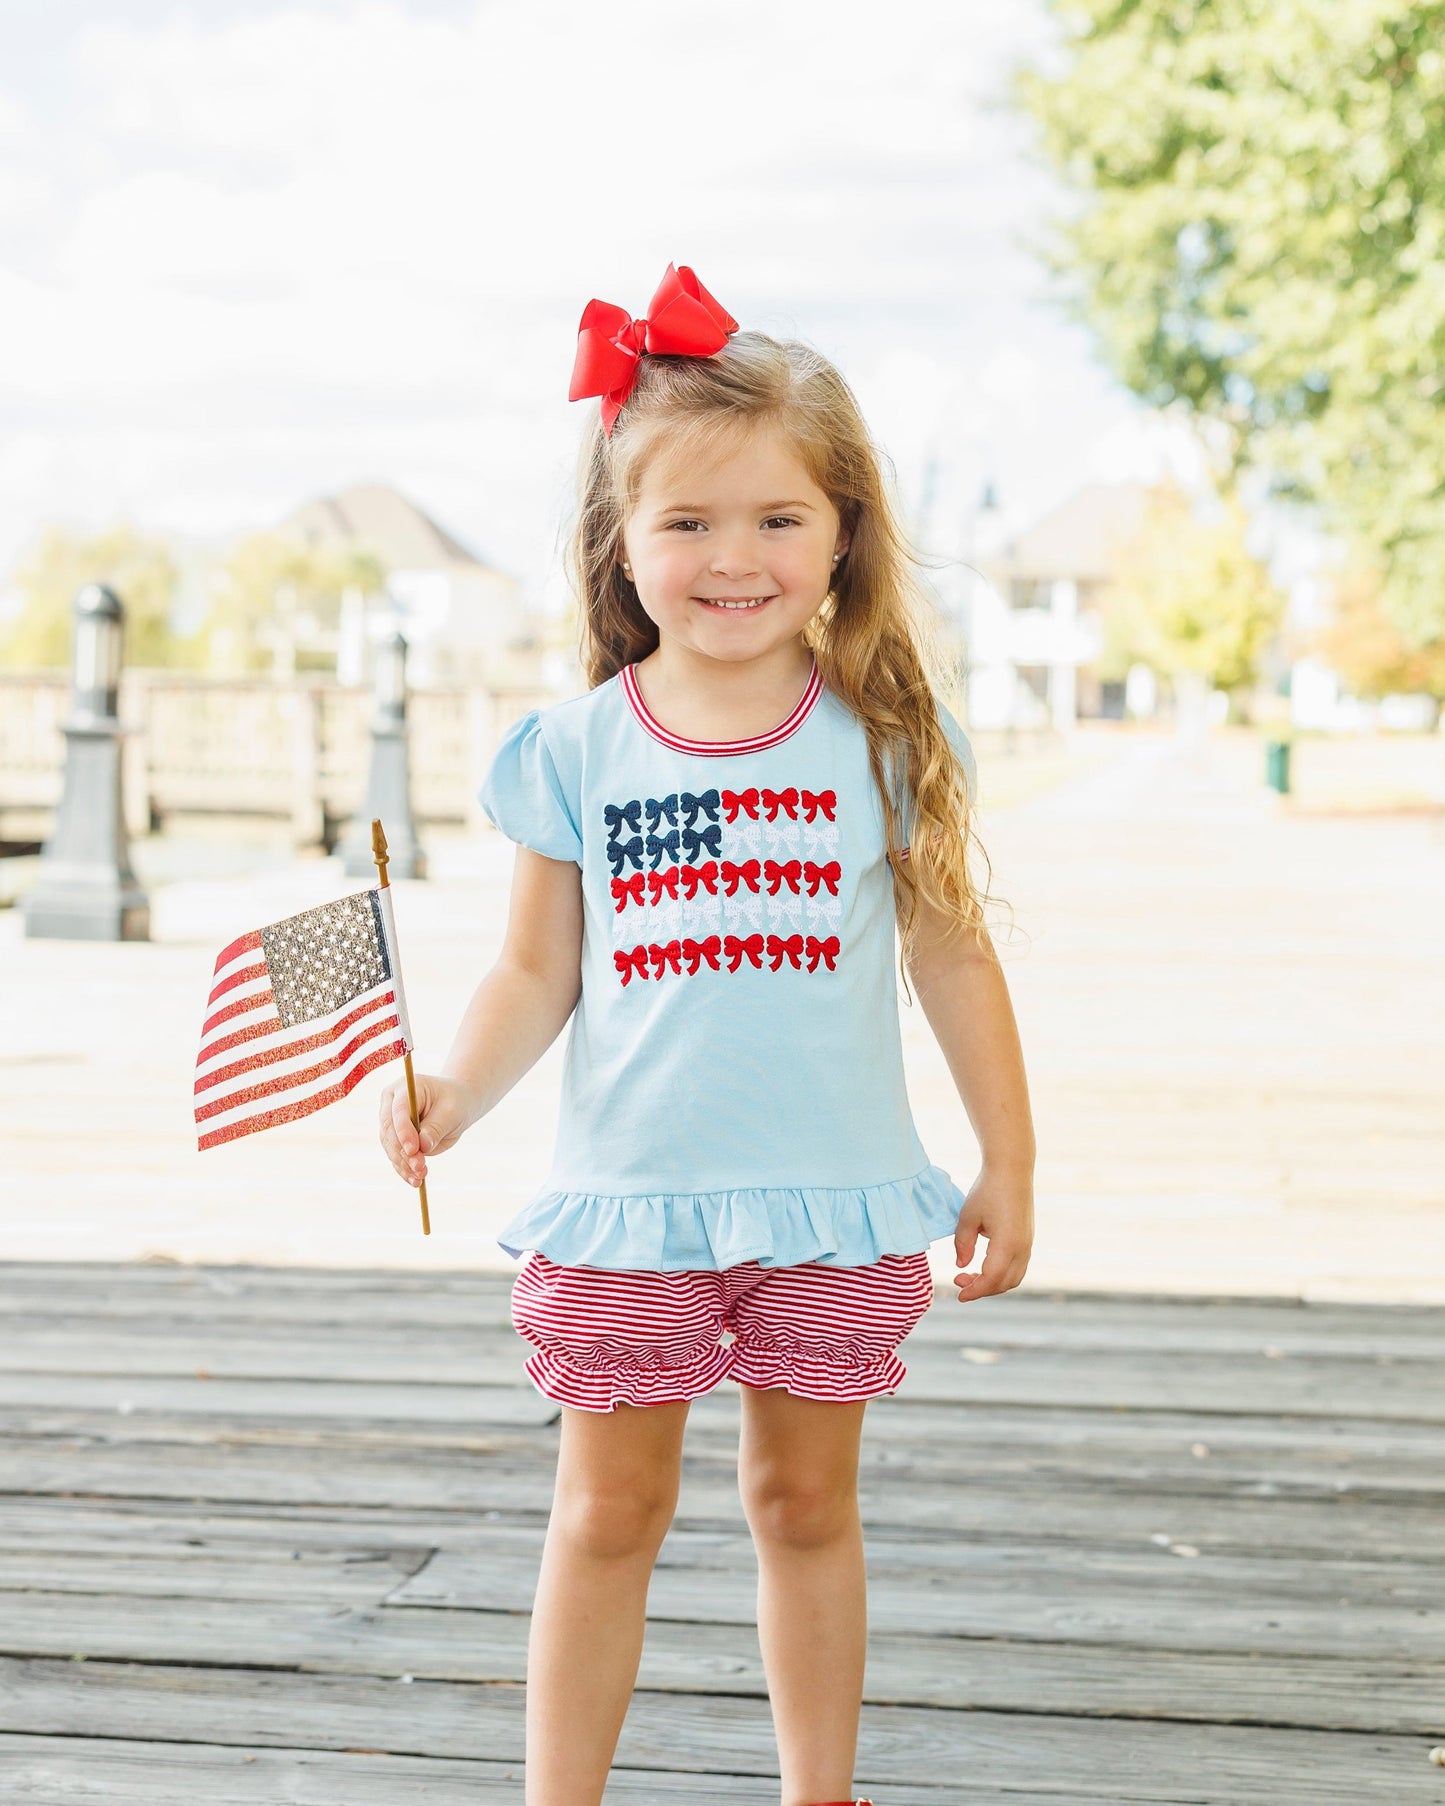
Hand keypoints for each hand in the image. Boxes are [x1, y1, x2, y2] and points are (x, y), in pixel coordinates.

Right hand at [378, 1073, 476, 1187]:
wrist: (456, 1104)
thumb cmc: (455, 1102)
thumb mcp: (451, 1112)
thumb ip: (436, 1128)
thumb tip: (422, 1147)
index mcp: (404, 1087)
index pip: (398, 1111)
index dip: (404, 1131)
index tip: (414, 1150)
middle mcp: (391, 1103)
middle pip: (389, 1130)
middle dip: (403, 1152)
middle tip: (420, 1168)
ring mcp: (389, 1120)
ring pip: (390, 1146)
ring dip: (403, 1164)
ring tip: (421, 1177)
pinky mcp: (393, 1138)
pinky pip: (395, 1156)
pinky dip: (404, 1170)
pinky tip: (415, 1181)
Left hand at [953, 1165, 1033, 1302]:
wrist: (1012, 1169)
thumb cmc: (987, 1190)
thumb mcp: (968, 1217)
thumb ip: (962, 1244)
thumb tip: (961, 1266)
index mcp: (1007, 1244)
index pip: (991, 1279)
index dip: (974, 1291)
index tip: (959, 1294)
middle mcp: (1022, 1248)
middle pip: (1004, 1283)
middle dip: (982, 1289)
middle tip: (959, 1280)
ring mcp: (1028, 1243)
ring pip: (1014, 1277)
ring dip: (993, 1282)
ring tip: (970, 1274)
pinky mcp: (1028, 1238)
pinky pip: (1018, 1266)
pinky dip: (1002, 1273)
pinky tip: (984, 1264)